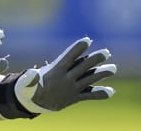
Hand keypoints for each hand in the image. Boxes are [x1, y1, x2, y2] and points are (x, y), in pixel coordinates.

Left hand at [0, 37, 115, 118]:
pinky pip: (89, 95)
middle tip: (106, 52)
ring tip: (113, 69)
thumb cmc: (30, 88)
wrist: (36, 100)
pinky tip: (110, 92)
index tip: (87, 40)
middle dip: (94, 59)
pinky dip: (99, 94)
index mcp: (56, 69)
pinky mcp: (75, 96)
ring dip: (101, 73)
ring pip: (89, 78)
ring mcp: (73, 85)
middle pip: (83, 65)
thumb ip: (29, 80)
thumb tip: (29, 74)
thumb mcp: (28, 85)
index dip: (77, 49)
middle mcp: (68, 74)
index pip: (68, 57)